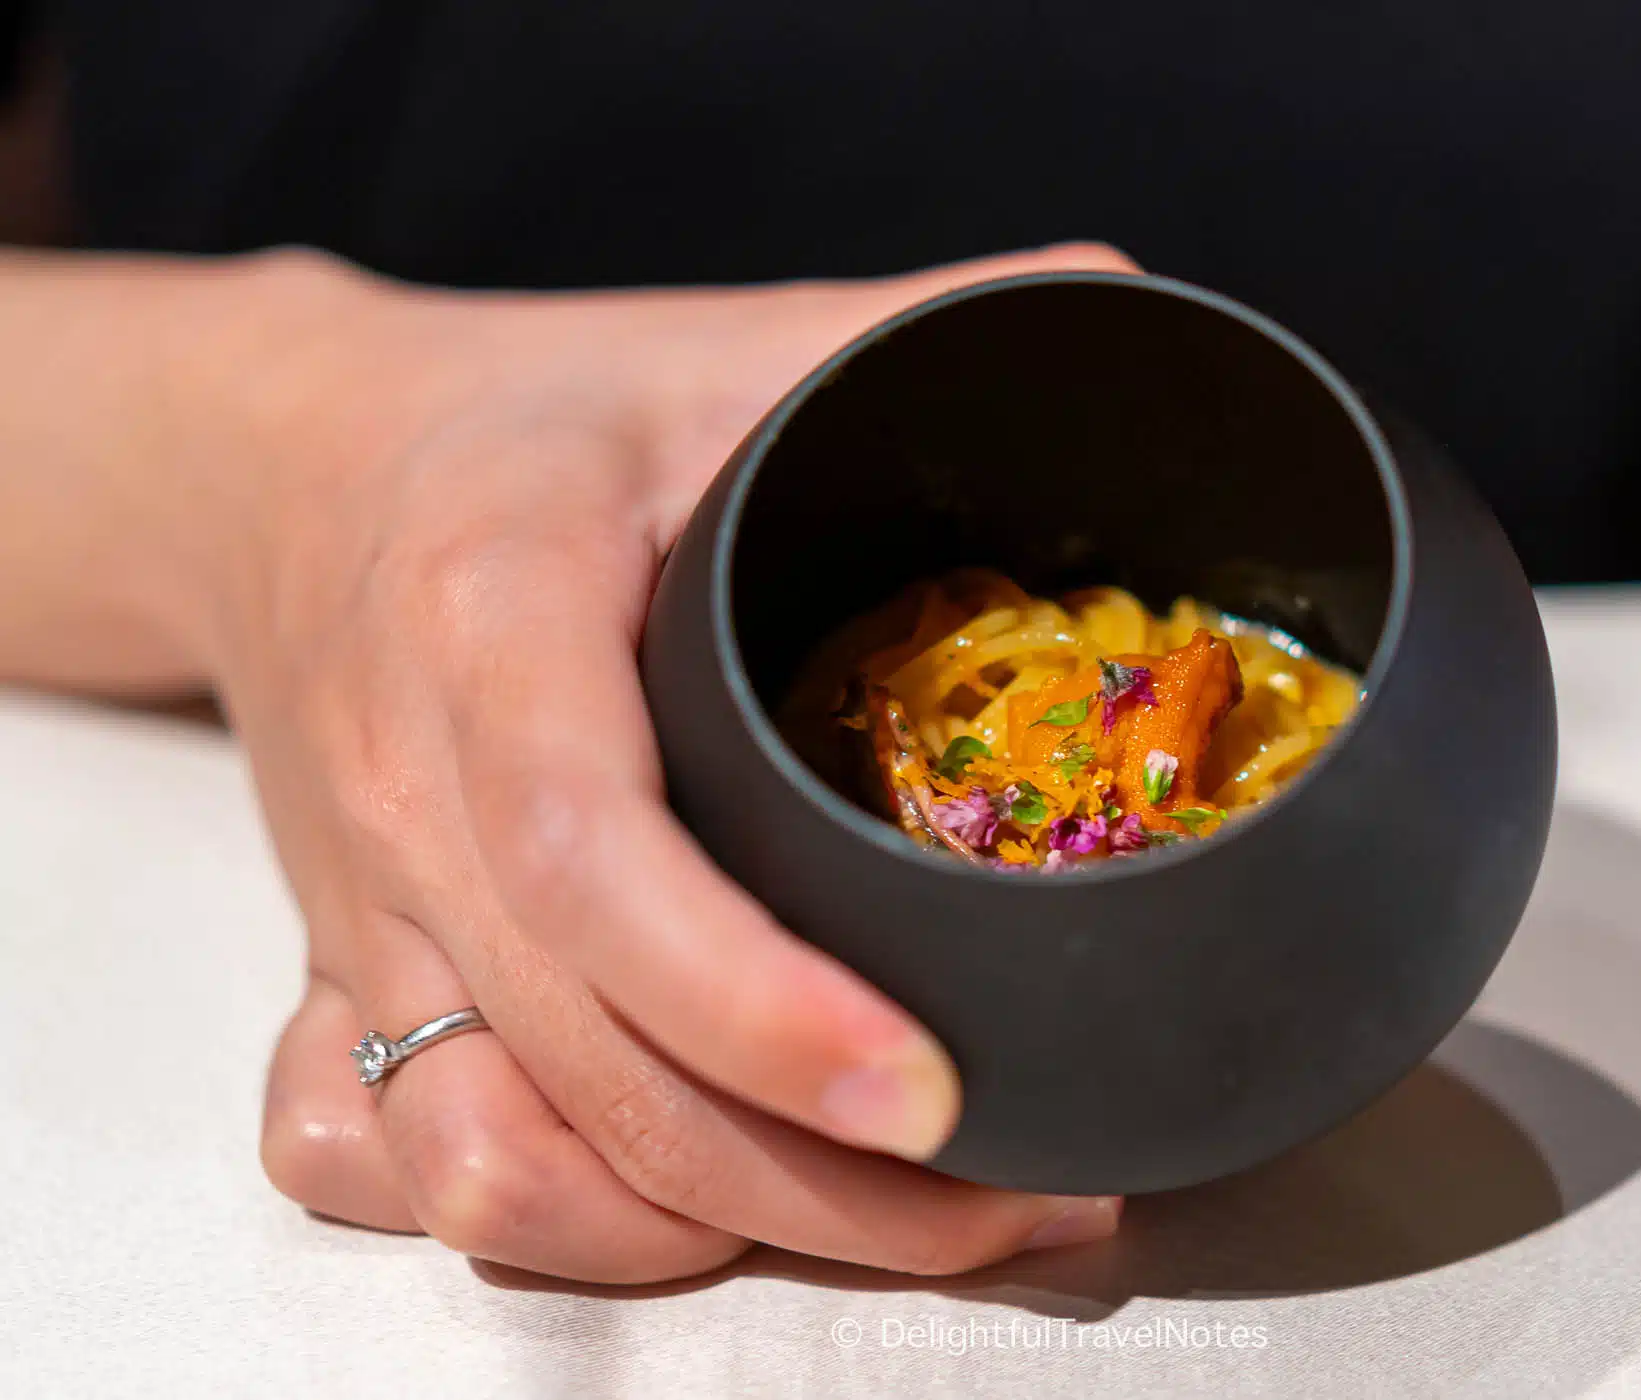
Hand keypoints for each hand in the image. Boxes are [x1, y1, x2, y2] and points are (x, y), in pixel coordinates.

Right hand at [188, 245, 1136, 1281]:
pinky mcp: (340, 974)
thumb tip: (1124, 307)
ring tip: (909, 1230)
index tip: (934, 1089)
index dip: (757, 1002)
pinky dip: (544, 1229)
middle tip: (1027, 1200)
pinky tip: (692, 1215)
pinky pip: (386, 1165)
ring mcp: (363, 909)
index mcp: (493, 620)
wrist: (295, 467)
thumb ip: (923, 327)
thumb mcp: (720, 341)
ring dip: (699, 1235)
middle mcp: (406, 795)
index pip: (593, 855)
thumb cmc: (535, 419)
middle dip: (815, 1184)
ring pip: (489, 1159)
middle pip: (583, 1065)